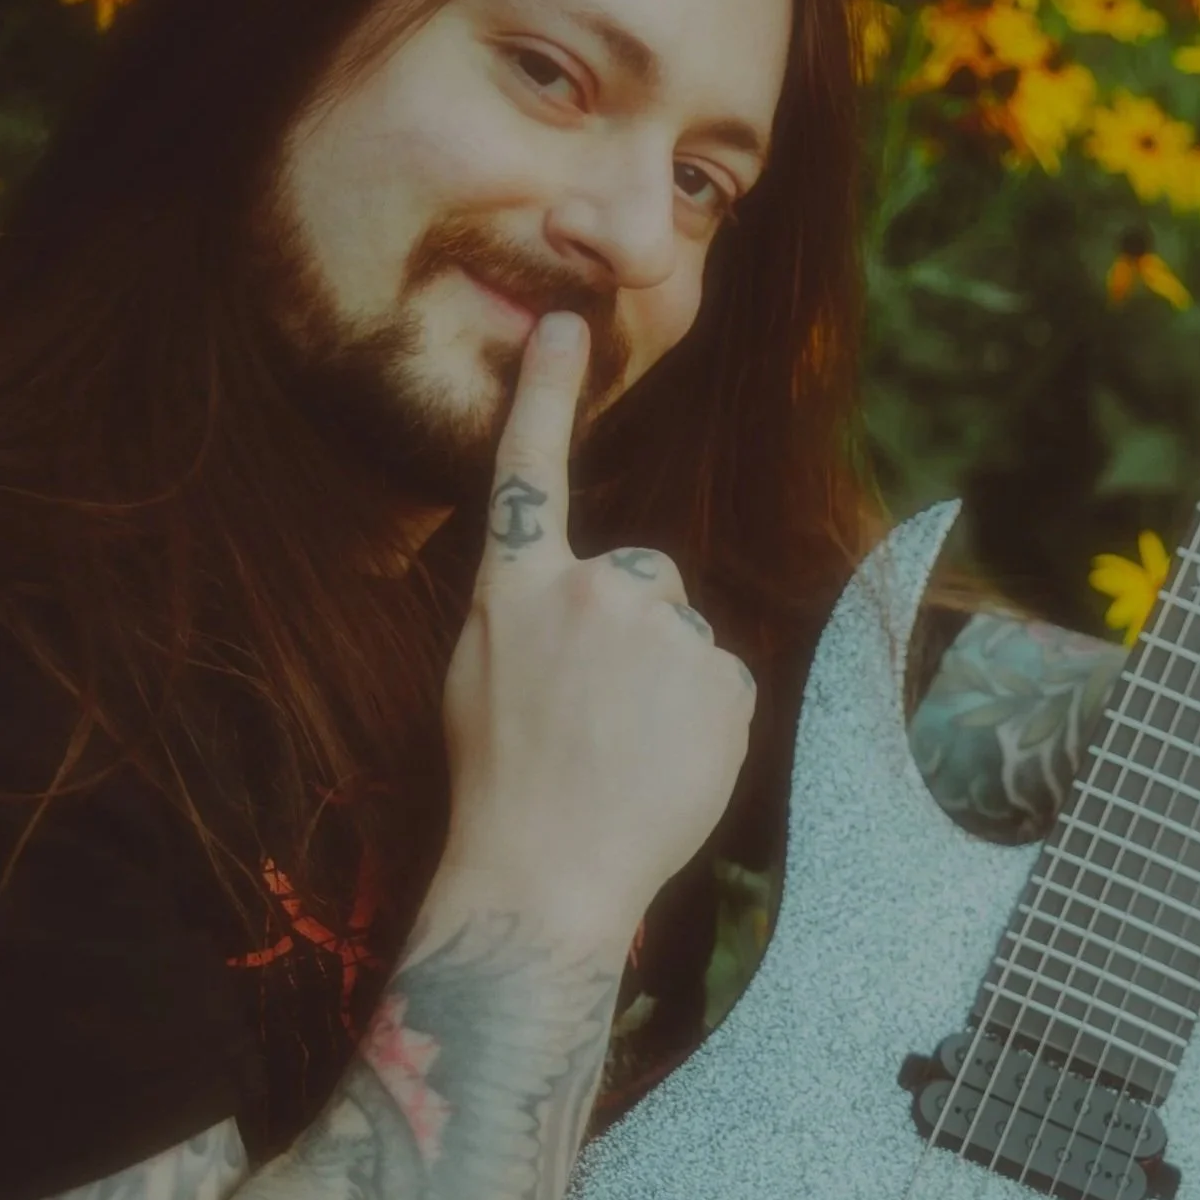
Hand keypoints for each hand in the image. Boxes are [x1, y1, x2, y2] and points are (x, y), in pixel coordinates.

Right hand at [439, 310, 755, 935]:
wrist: (546, 875)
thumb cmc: (501, 784)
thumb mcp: (478, 677)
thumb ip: (527, 612)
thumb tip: (576, 594)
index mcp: (516, 589)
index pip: (530, 471)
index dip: (546, 394)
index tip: (566, 325)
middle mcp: (593, 589)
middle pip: (643, 575)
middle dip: (632, 630)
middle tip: (594, 714)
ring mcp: (664, 630)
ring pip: (683, 635)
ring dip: (667, 680)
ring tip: (626, 750)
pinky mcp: (721, 674)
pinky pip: (719, 682)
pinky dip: (702, 718)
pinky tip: (665, 764)